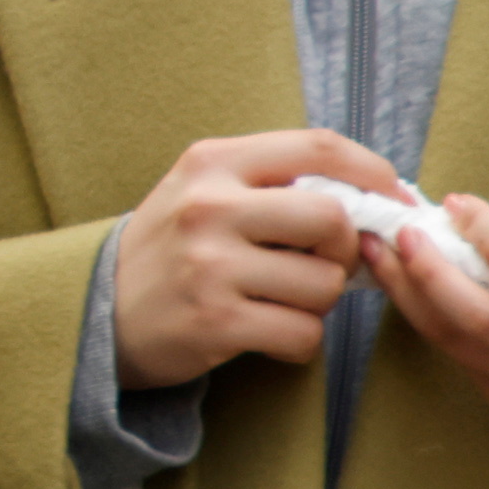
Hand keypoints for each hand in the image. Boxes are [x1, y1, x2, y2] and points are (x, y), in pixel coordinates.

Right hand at [110, 131, 397, 389]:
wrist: (95, 311)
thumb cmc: (169, 250)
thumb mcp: (202, 191)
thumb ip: (271, 183)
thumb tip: (371, 198)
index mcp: (212, 162)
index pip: (318, 147)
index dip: (372, 171)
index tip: (393, 196)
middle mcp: (210, 207)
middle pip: (333, 218)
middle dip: (344, 249)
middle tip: (323, 264)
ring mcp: (210, 266)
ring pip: (325, 284)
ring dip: (319, 302)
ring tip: (282, 301)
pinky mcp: (215, 323)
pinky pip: (302, 334)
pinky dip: (298, 341)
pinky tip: (268, 334)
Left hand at [375, 198, 488, 460]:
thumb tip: (477, 224)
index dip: (478, 226)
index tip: (454, 204)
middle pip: (478, 315)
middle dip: (425, 271)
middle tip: (397, 235)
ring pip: (457, 343)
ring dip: (409, 297)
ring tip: (382, 259)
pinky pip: (464, 360)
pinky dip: (434, 323)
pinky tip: (414, 293)